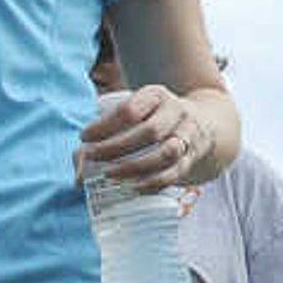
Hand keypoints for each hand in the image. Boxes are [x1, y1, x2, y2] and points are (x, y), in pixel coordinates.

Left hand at [79, 84, 202, 189]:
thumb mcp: (135, 114)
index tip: (84, 137)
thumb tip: (79, 171)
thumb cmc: (153, 120)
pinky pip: (175, 172)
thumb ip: (104, 134)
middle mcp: (176, 112)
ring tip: (109, 175)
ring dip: (135, 166)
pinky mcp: (192, 158)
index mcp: (156, 95)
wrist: (203, 125)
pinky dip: (153, 182)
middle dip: (116, 147)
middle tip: (92, 157)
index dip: (105, 125)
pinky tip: (132, 187)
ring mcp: (188, 135)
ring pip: (167, 152)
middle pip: (149, 131)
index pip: (131, 109)